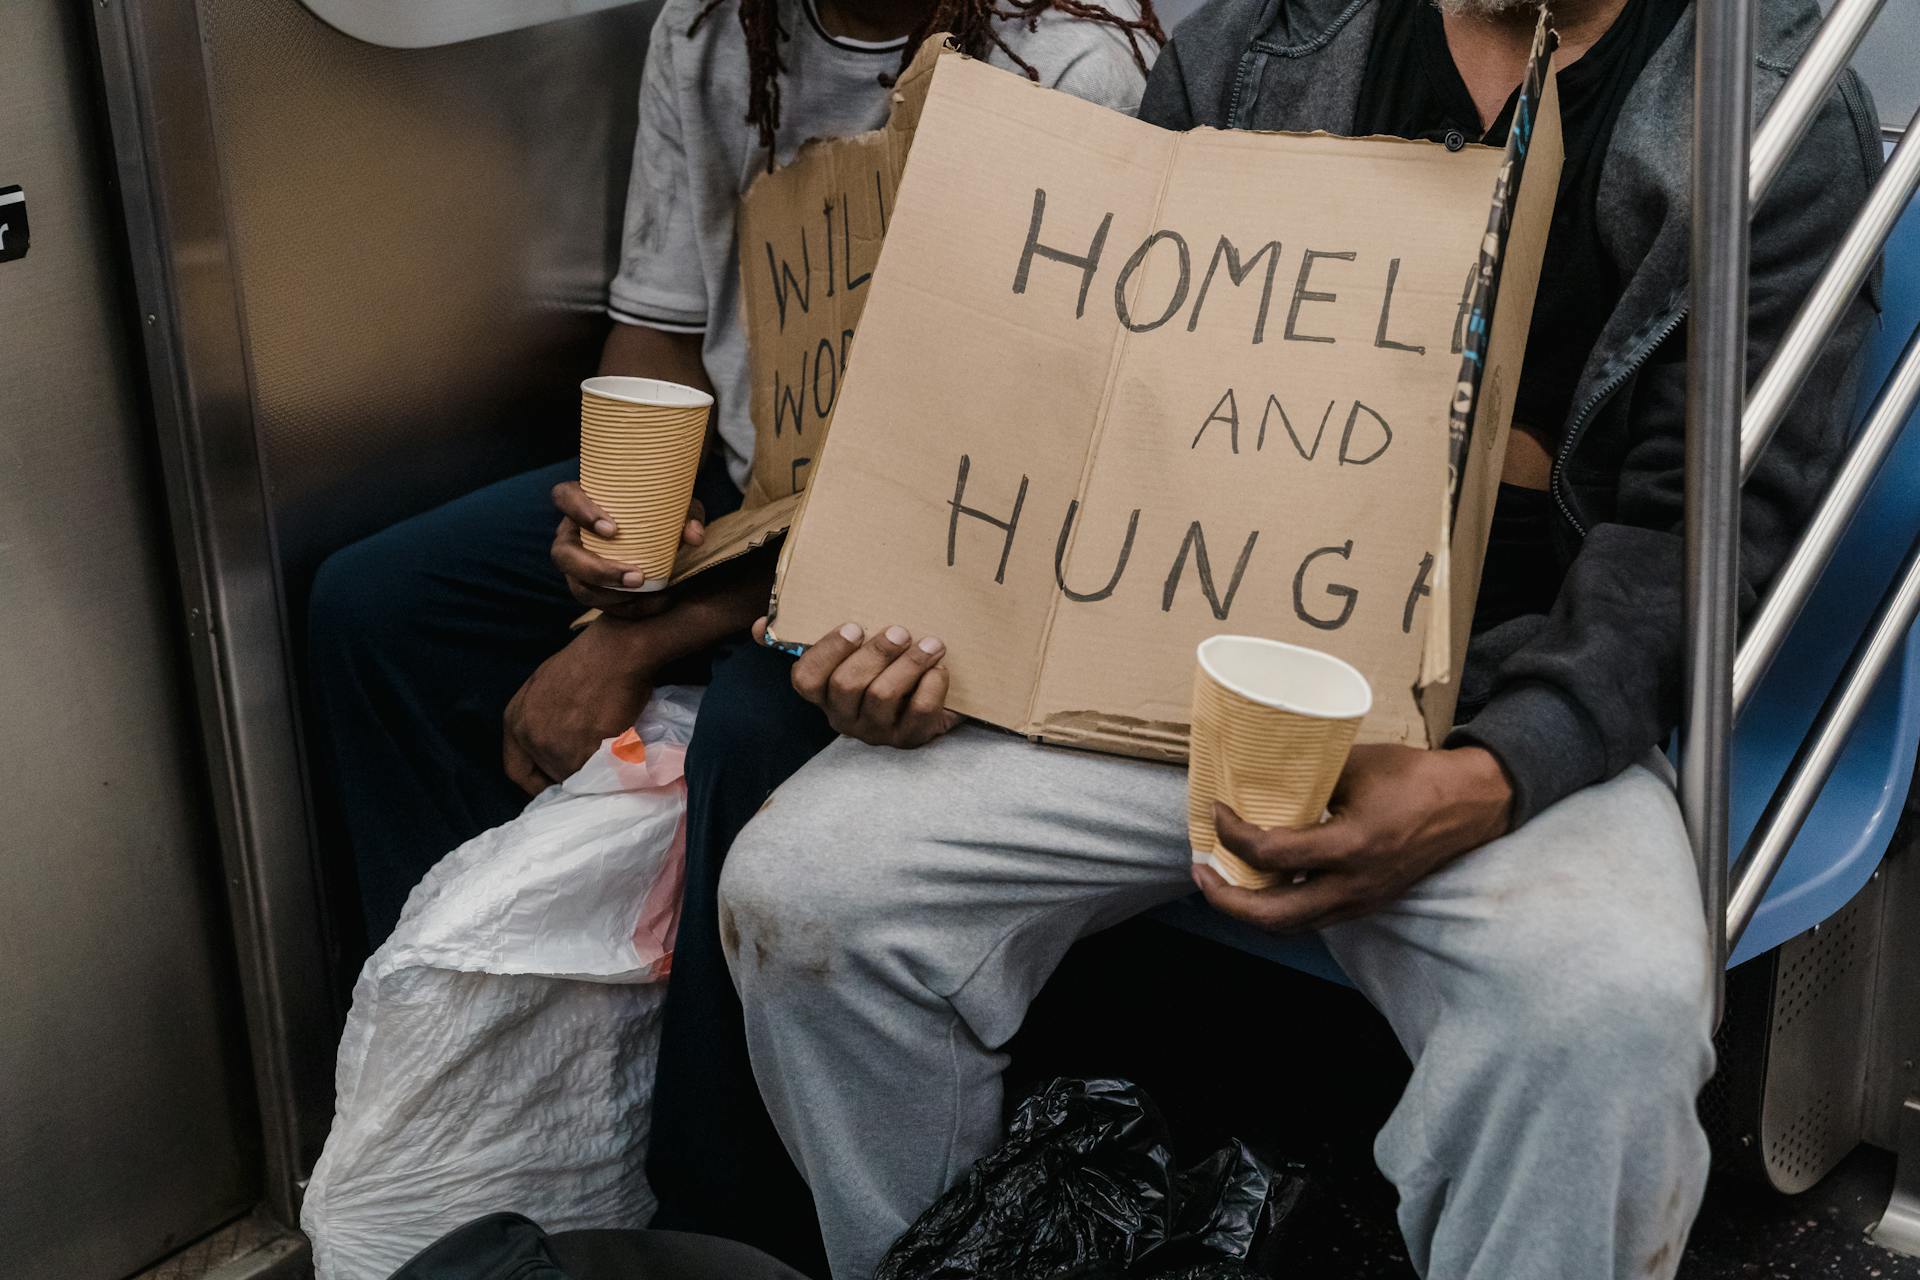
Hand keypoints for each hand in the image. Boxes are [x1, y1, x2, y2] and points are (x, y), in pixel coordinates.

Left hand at [503, 618, 659, 793]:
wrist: (616, 652)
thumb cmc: (587, 659)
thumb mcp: (543, 686)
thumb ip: (540, 719)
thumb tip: (555, 741)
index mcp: (515, 721)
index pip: (516, 770)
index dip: (537, 782)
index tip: (556, 783)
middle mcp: (530, 738)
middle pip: (549, 775)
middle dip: (570, 772)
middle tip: (592, 762)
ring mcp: (556, 748)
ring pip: (575, 778)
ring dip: (592, 772)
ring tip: (610, 756)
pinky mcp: (585, 754)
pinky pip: (596, 775)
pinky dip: (609, 770)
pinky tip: (622, 754)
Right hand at [550, 480, 705, 617]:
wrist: (659, 536)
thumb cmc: (659, 511)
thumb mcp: (676, 507)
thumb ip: (687, 516)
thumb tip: (694, 537)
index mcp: (582, 501)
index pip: (564, 497)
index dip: (580, 512)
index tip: (612, 529)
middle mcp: (571, 534)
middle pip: (562, 553)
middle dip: (596, 569)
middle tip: (636, 577)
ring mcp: (575, 564)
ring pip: (577, 585)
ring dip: (609, 595)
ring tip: (643, 593)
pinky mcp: (588, 587)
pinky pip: (597, 604)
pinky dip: (624, 608)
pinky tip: (651, 603)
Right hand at [775, 617, 960, 748]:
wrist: (931, 701)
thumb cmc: (881, 669)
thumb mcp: (848, 653)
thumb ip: (806, 636)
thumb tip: (760, 627)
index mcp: (824, 693)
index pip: (805, 679)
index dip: (826, 652)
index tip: (853, 627)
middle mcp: (845, 716)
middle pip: (847, 685)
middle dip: (876, 653)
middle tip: (900, 631)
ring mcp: (877, 731)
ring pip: (883, 696)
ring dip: (910, 664)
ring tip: (932, 644)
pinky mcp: (910, 738)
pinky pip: (919, 712)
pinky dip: (932, 686)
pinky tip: (939, 669)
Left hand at [1193, 744, 1513, 931]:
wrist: (1467, 806)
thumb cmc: (1413, 777)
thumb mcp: (1354, 765)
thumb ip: (1306, 778)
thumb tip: (1257, 777)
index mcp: (1352, 845)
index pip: (1271, 854)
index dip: (1232, 834)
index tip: (1217, 810)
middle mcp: (1353, 885)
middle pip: (1271, 915)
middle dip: (1225, 898)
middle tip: (1200, 870)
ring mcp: (1360, 902)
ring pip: (1289, 925)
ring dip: (1247, 909)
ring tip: (1220, 881)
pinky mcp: (1365, 905)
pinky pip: (1309, 918)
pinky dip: (1276, 907)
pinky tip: (1259, 884)